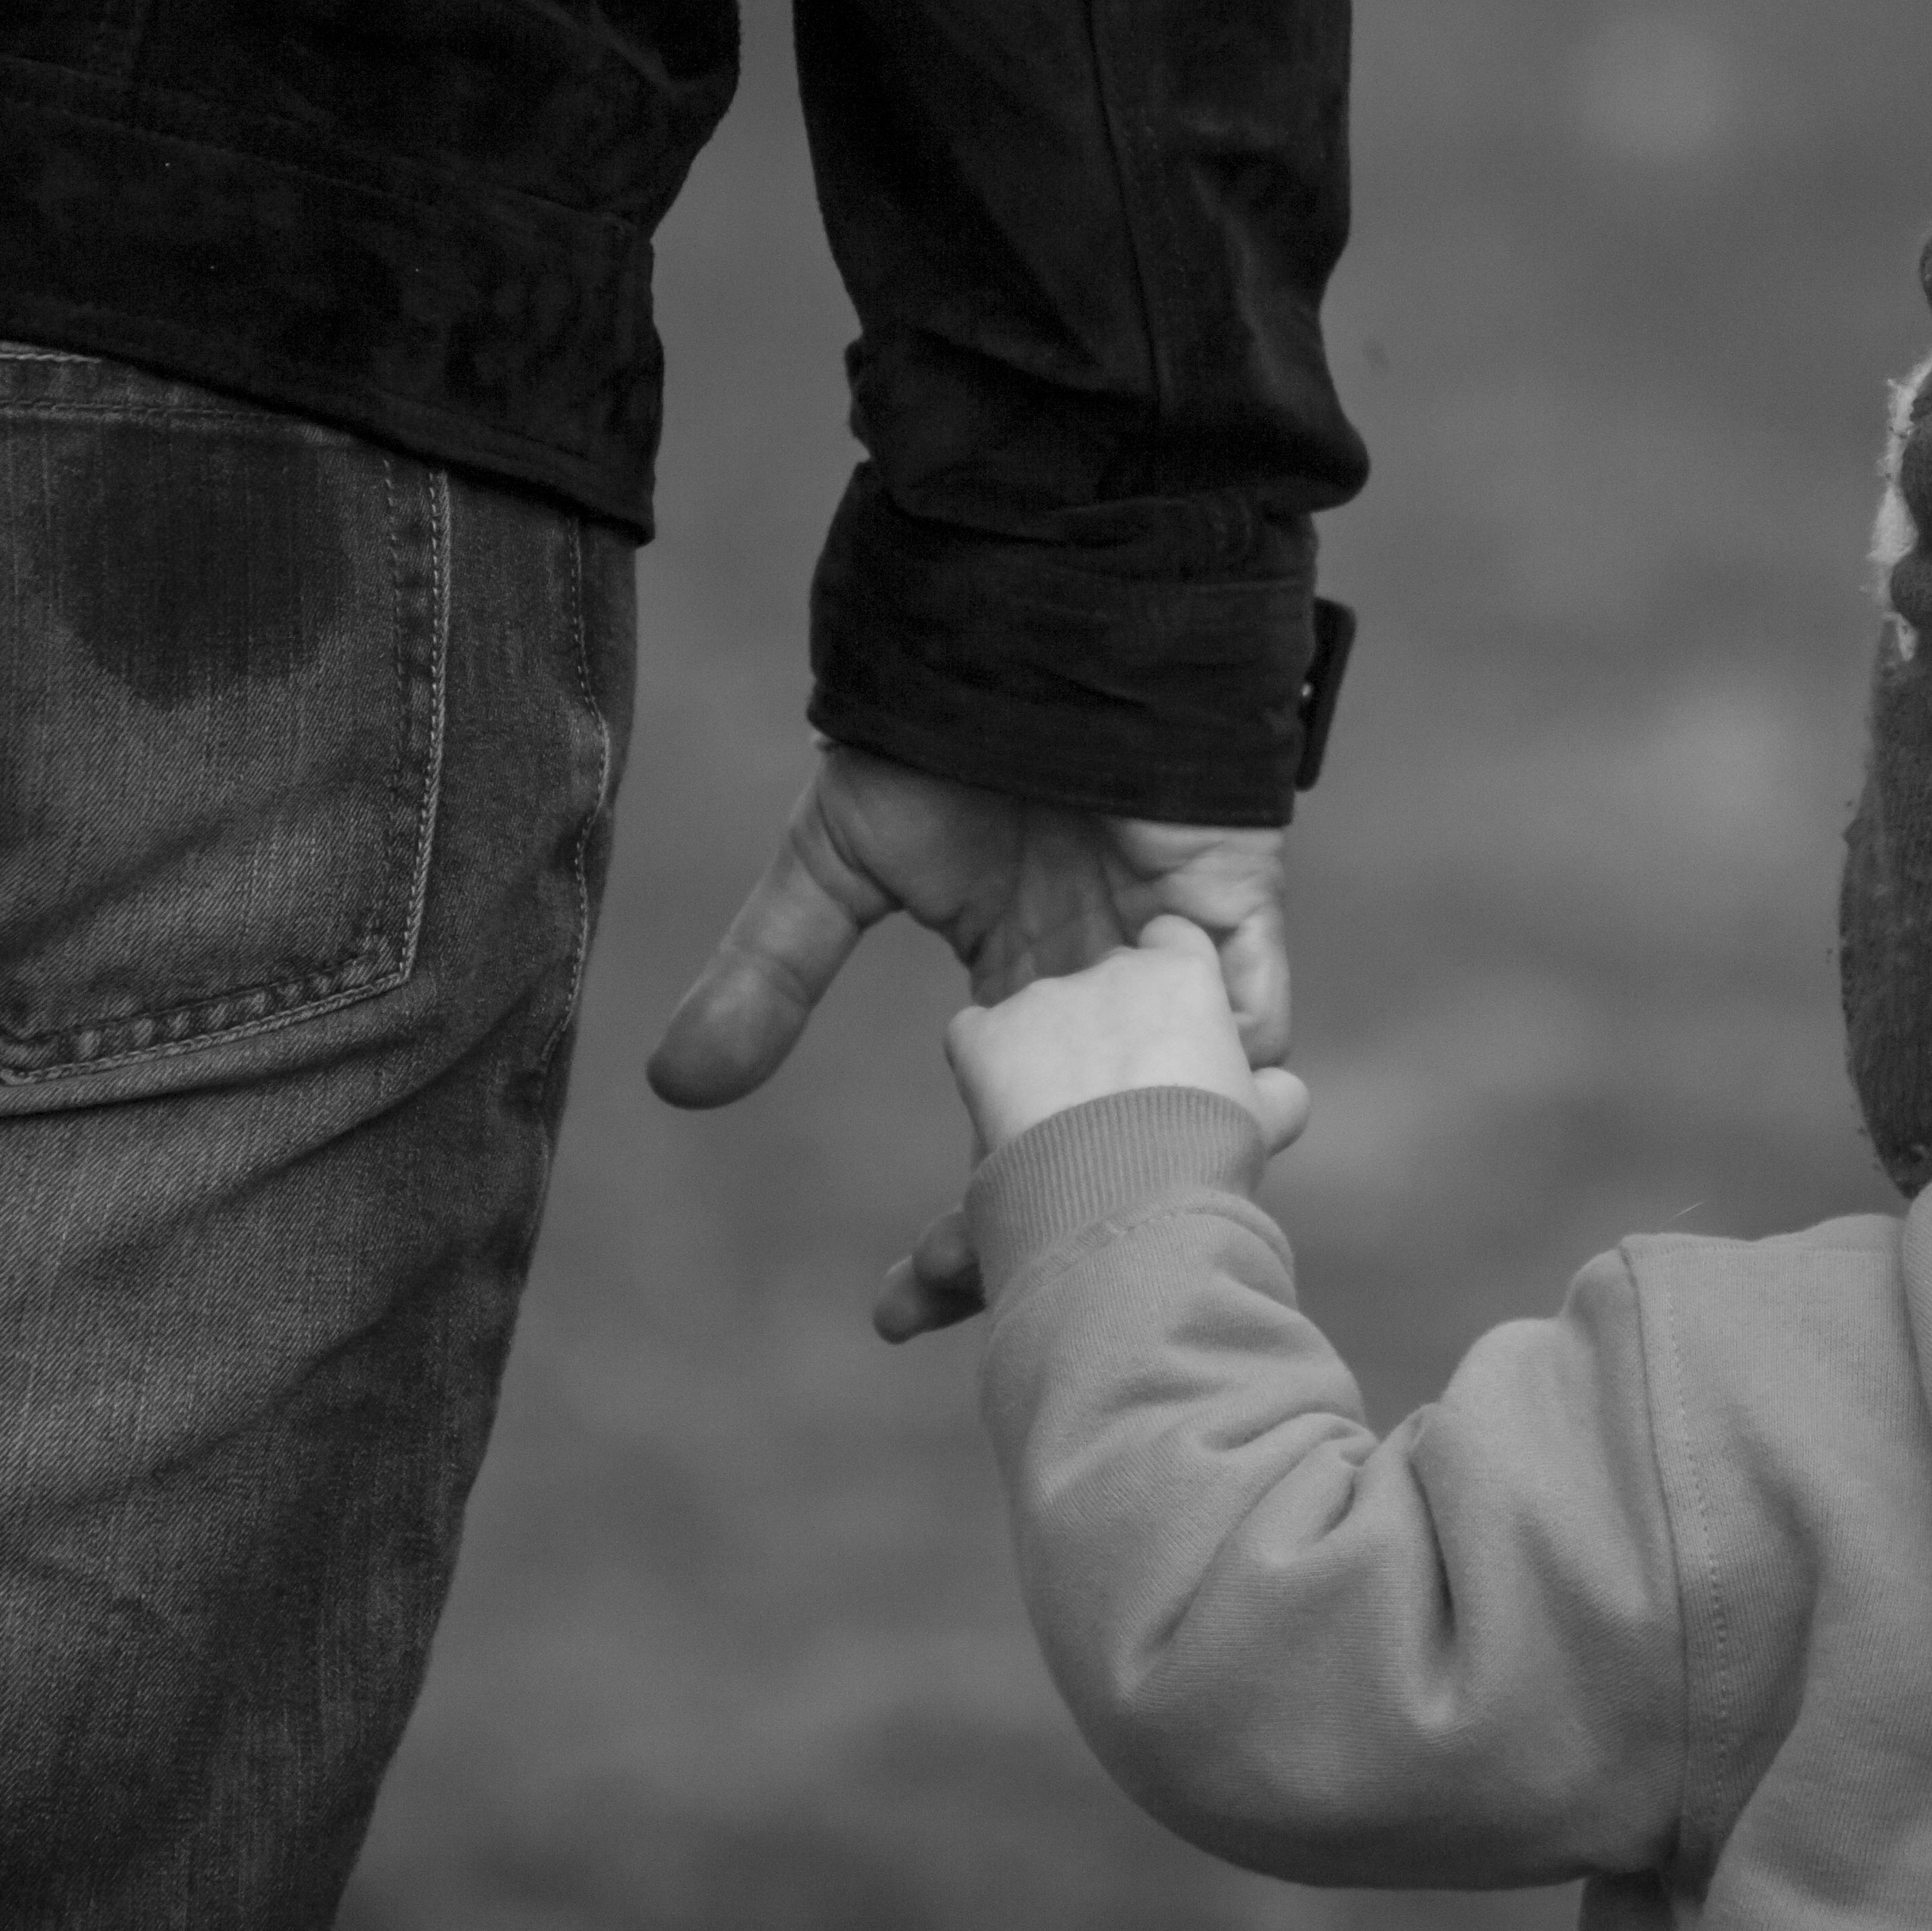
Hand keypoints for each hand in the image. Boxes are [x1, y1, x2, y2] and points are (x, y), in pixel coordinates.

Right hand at [648, 745, 1295, 1341]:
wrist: (1016, 615)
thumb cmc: (936, 720)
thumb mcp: (836, 863)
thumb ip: (771, 971)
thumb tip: (675, 1088)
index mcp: (1020, 995)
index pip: (1007, 1150)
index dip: (964, 1240)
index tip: (901, 1315)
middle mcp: (1105, 993)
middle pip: (1102, 1155)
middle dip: (1057, 1243)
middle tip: (1005, 1311)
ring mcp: (1173, 954)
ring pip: (1189, 1104)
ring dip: (1156, 1172)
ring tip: (1108, 1243)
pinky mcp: (1227, 899)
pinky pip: (1256, 1002)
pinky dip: (1238, 1060)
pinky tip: (1197, 1115)